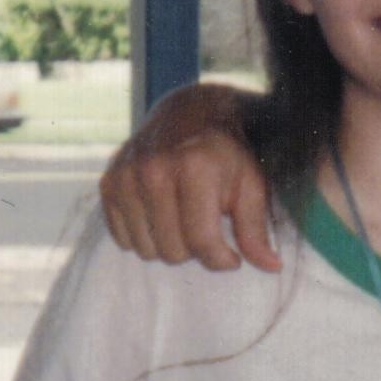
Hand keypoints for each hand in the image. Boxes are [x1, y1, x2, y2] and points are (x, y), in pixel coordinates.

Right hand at [100, 83, 277, 271]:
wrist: (187, 113)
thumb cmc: (225, 154)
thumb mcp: (251, 184)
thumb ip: (256, 228)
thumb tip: (272, 267)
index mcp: (194, 167)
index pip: (202, 241)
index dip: (221, 259)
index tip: (232, 257)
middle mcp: (154, 170)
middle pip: (173, 251)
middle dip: (195, 249)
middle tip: (206, 226)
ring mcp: (126, 176)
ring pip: (146, 250)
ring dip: (168, 244)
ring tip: (183, 218)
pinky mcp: (108, 183)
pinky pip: (123, 239)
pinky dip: (143, 235)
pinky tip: (159, 214)